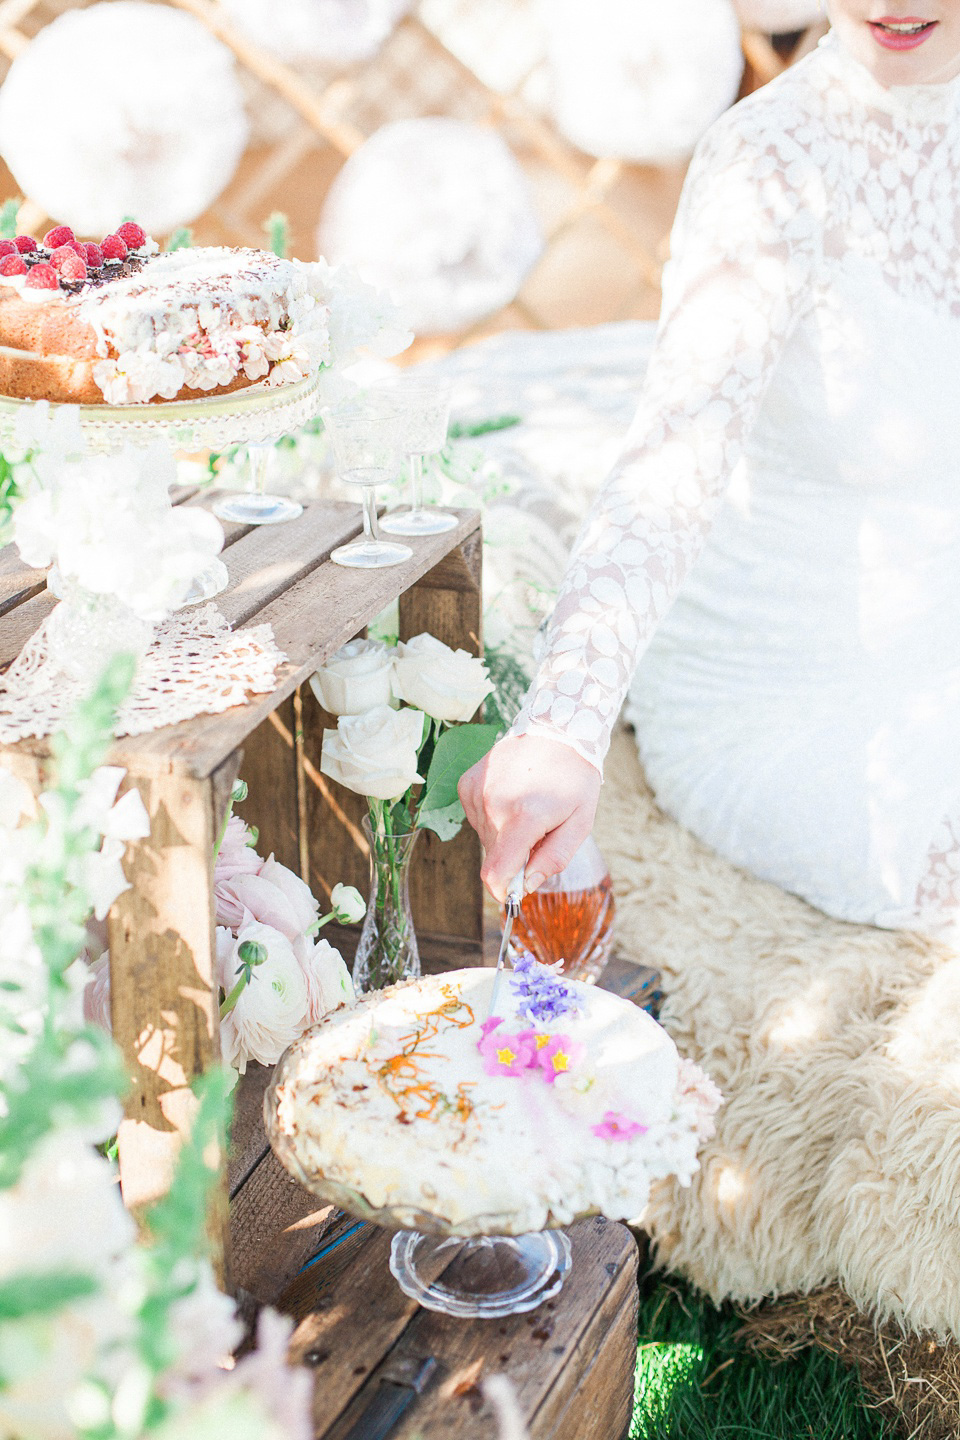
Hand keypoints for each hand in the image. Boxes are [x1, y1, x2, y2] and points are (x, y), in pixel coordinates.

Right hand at [458, 734, 601, 901]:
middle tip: (537, 832)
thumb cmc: (574, 779)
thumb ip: (554, 859)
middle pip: (493, 855)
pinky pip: (475, 815)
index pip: (495, 873)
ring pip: (484, 835)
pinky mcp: (467, 781)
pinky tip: (510, 795)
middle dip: (513, 855)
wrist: (557, 729)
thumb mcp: (580, 823)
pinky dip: (491, 814)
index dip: (502, 890)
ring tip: (526, 807)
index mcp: (524, 818)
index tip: (512, 893)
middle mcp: (494, 805)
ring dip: (503, 833)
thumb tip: (526, 885)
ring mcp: (477, 791)